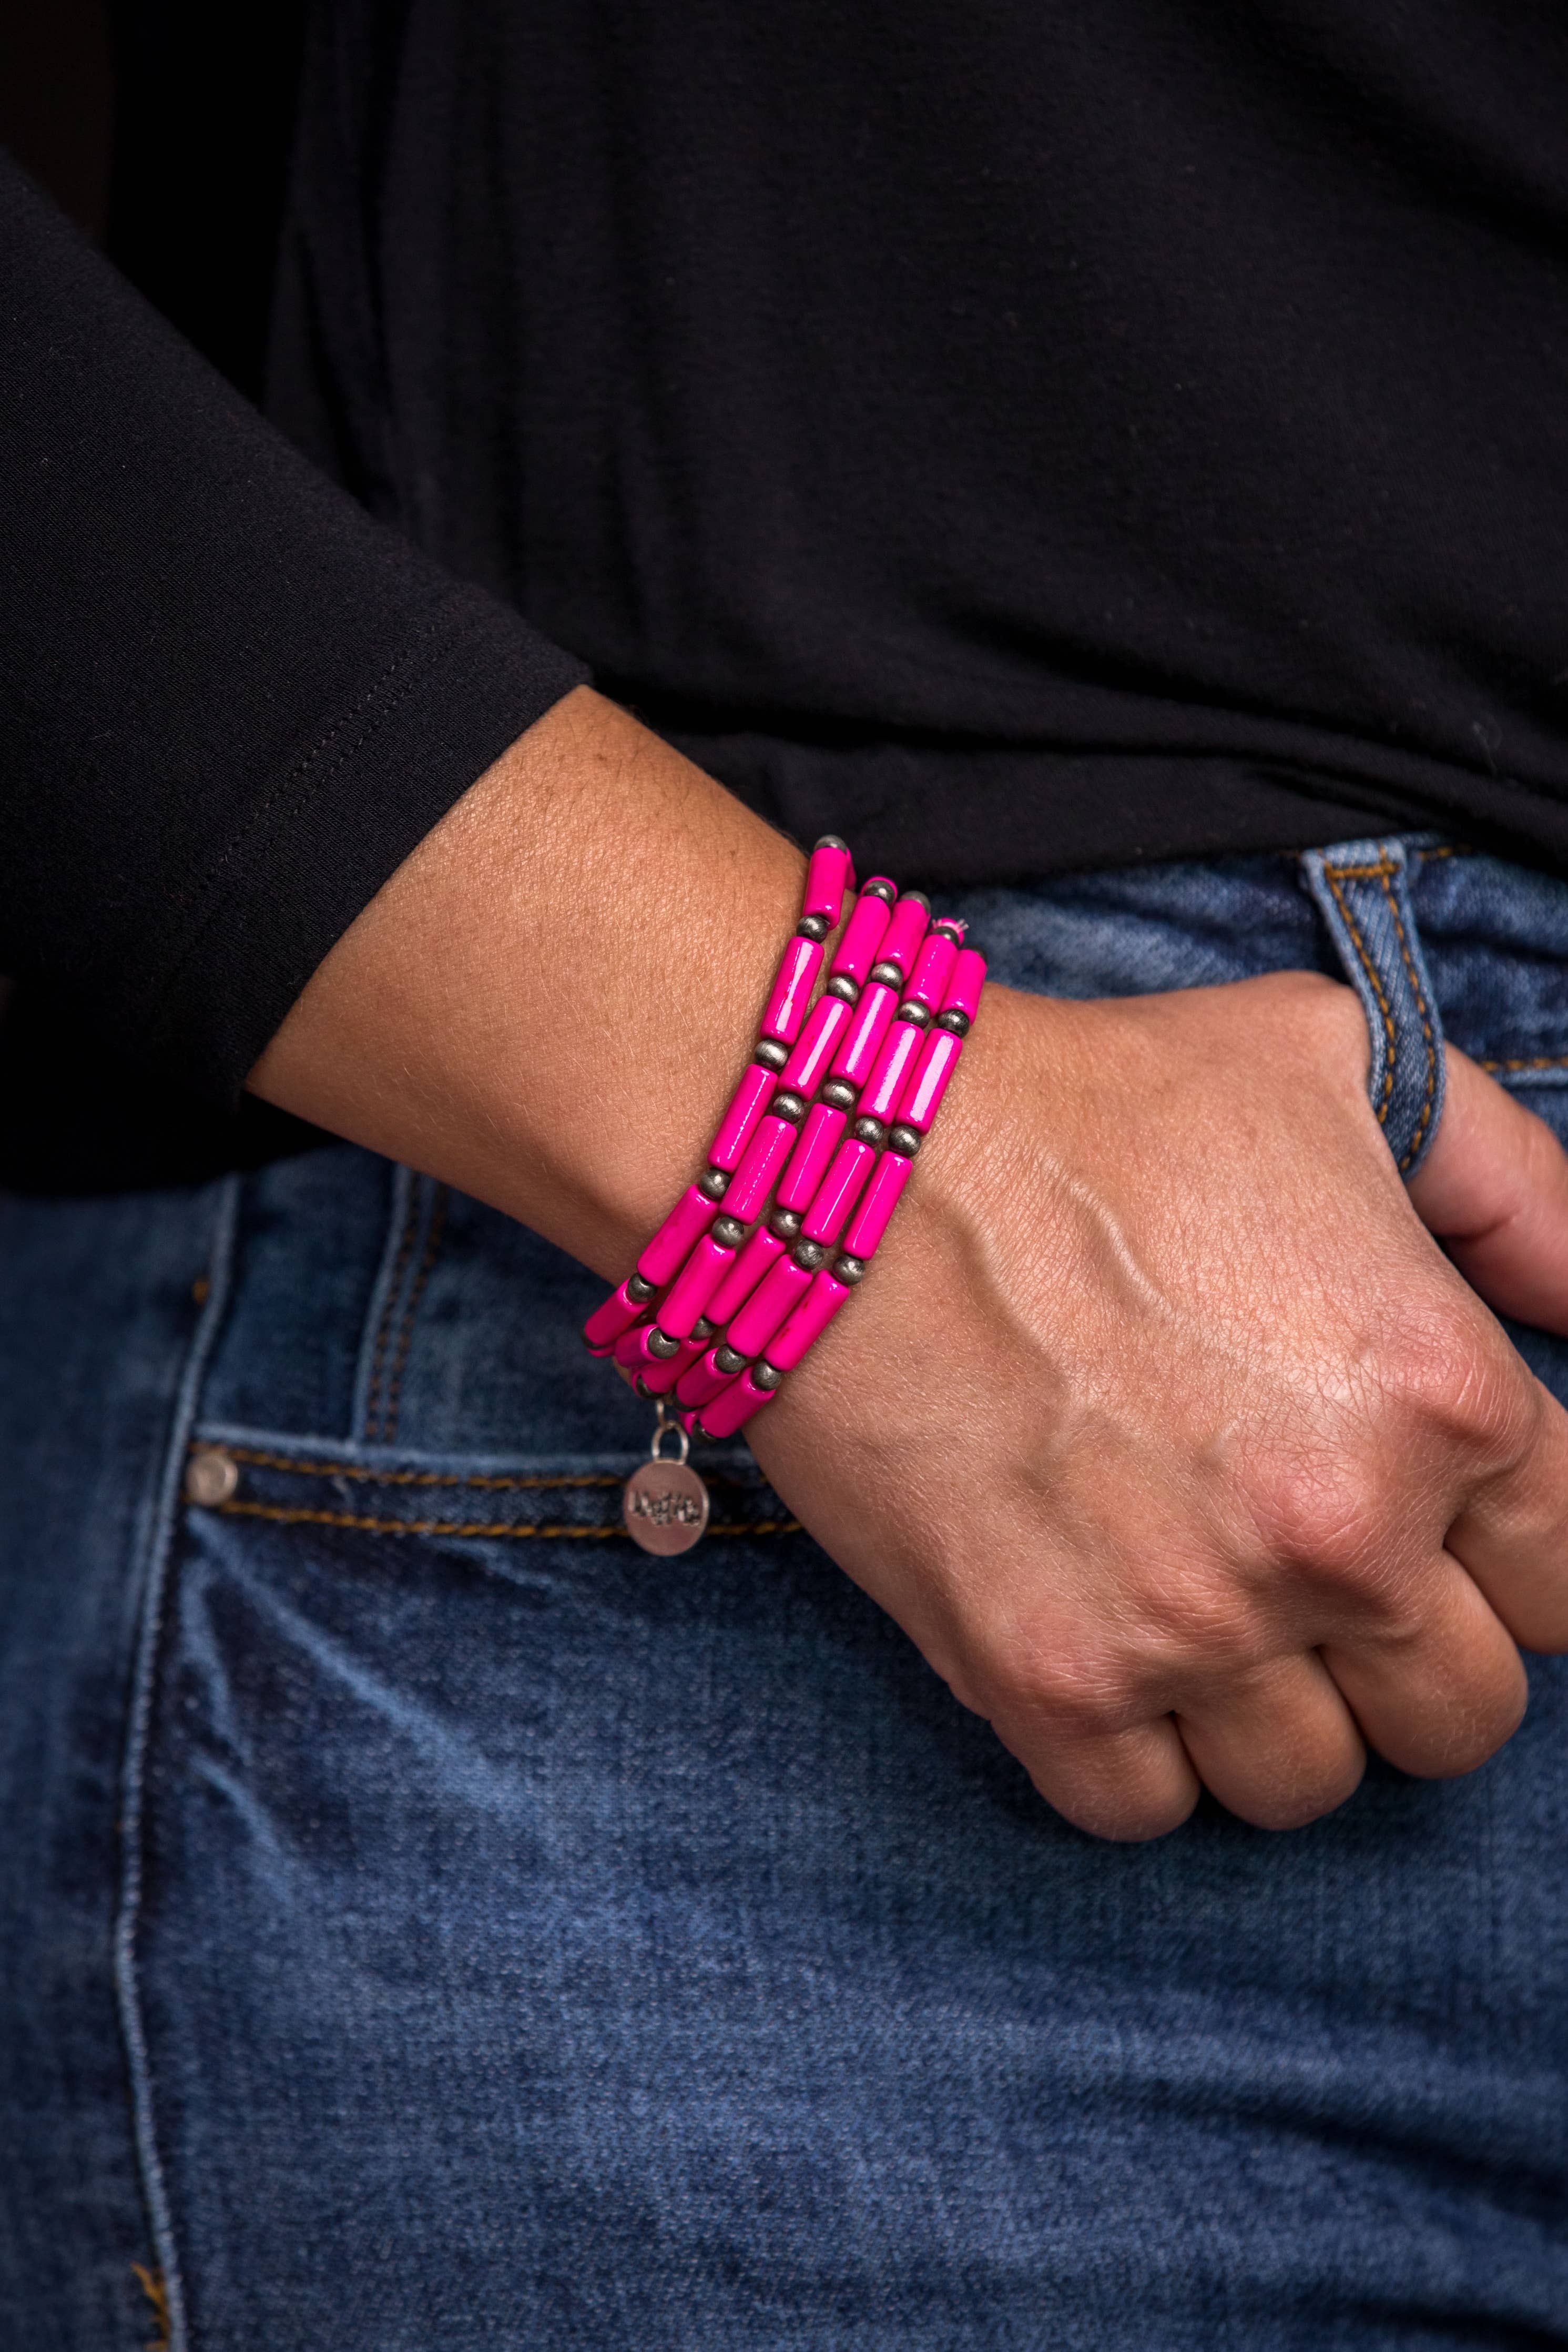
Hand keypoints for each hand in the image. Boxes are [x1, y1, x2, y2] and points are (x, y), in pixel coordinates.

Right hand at [251, 693, 1567, 1840]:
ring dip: (1269, 1714)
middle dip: (1401, 1652)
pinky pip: (1147, 1812)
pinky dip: (1135, 1753)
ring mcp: (1189, 1626)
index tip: (1425, 1523)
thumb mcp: (1347, 1068)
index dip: (1499, 1553)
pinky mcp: (1045, 1680)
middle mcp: (1339, 1536)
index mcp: (1443, 1392)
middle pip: (1459, 1716)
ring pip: (1307, 1786)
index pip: (1567, 1582)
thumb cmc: (1096, 1104)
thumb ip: (1521, 1195)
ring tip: (1195, 1603)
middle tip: (1308, 1568)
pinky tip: (1101, 1637)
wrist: (847, 1161)